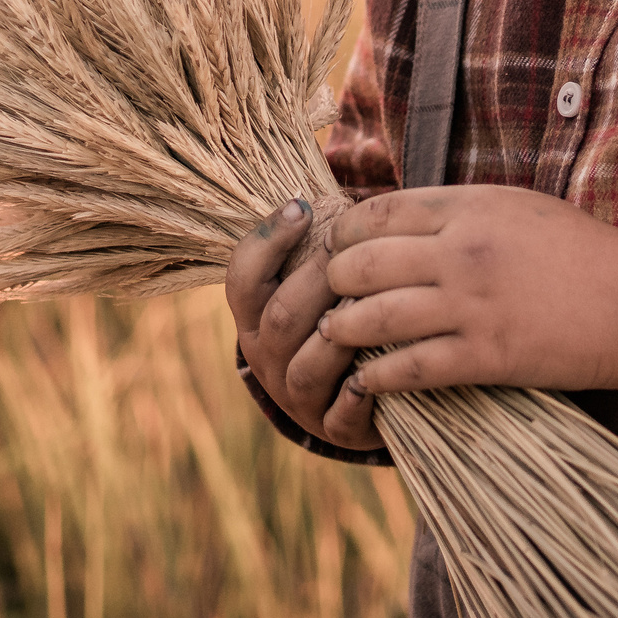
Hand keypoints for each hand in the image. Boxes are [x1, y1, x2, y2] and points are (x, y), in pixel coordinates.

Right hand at [225, 199, 383, 452]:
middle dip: (319, 277)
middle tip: (354, 246)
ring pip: (306, 368)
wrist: (354, 396)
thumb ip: (316, 244)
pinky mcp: (333, 429)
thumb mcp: (315, 281)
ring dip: (338, 335)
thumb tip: (332, 187)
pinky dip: (356, 397)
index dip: (267, 240)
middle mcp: (267, 358)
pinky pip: (339, 418)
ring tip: (371, 303)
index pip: (242, 277)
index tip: (302, 205)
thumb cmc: (338, 314)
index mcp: (255, 317)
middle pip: (281, 317)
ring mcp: (298, 397)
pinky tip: (376, 374)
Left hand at [317, 185, 617, 396]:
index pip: (376, 212)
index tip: (333, 244)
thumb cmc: (577, 250)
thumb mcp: (514, 206)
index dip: (342, 230)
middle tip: (323, 292)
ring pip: (374, 316)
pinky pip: (408, 367)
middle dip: (332, 279)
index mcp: (469, 207)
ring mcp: (471, 306)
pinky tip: (364, 379)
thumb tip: (395, 217)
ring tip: (332, 333)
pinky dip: (376, 375)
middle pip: (363, 262)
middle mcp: (461, 252)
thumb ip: (456, 209)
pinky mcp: (484, 356)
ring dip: (342, 327)